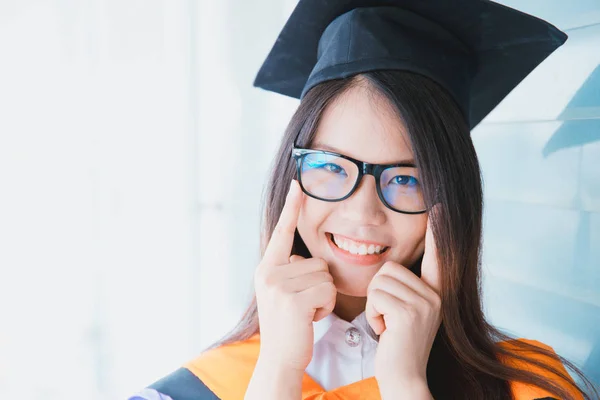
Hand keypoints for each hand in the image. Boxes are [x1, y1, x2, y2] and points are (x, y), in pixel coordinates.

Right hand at [253, 179, 336, 371]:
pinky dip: (326, 306)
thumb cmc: (290, 324)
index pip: (282, 231)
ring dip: (324, 296)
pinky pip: (328, 290)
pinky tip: (310, 318)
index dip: (291, 207)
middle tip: (303, 305)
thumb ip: (290, 270)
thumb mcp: (282, 291)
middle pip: (318, 260)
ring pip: (325, 275)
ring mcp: (278, 286)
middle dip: (320, 284)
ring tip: (306, 312)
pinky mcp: (293, 300)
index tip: (298, 184)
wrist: (280, 357)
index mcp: (267, 267)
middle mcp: (268, 272)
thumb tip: (306, 256)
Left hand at [366, 207, 441, 392]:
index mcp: (437, 292)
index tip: (440, 207)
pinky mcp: (409, 313)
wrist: (404, 377)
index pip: (437, 256)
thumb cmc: (398, 344)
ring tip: (388, 324)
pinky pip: (376, 296)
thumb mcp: (408, 312)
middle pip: (389, 268)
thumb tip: (391, 267)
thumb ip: (406, 290)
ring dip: (374, 305)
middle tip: (389, 317)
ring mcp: (426, 303)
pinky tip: (386, 332)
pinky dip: (372, 315)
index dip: (438, 232)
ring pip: (379, 281)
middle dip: (378, 293)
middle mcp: (437, 294)